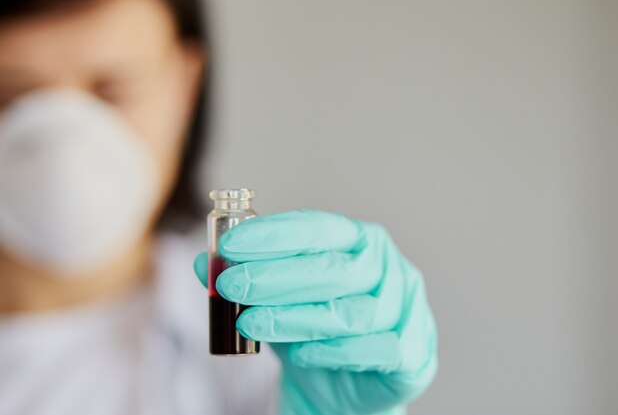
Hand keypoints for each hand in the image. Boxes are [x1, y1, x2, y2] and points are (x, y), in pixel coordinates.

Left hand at [194, 209, 437, 414]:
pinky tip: (303, 352)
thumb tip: (203, 264)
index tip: (229, 245)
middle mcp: (388, 268)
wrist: (346, 390)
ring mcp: (407, 309)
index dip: (272, 235)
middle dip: (275, 277)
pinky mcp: (415, 352)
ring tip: (251, 324)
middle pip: (332, 269)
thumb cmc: (314, 332)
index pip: (317, 228)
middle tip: (231, 285)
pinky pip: (377, 350)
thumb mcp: (275, 302)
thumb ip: (247, 281)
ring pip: (350, 313)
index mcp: (360, 241)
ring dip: (295, 317)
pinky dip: (336, 352)